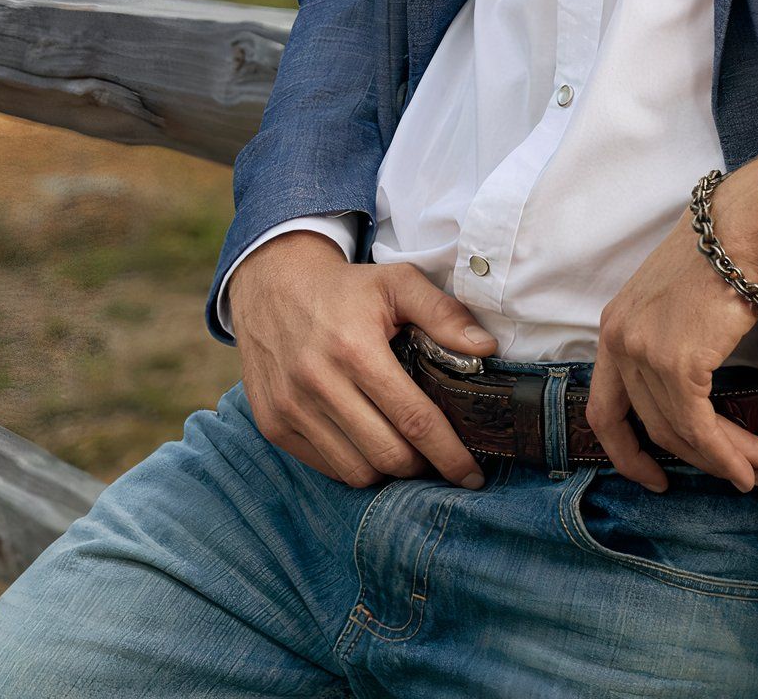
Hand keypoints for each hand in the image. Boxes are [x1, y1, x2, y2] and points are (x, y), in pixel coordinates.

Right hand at [226, 231, 494, 489]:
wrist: (271, 284)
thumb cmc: (344, 288)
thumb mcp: (397, 282)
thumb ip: (443, 313)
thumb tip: (486, 348)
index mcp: (354, 349)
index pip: (414, 420)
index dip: (449, 454)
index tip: (472, 475)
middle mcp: (317, 382)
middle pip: (388, 455)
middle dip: (422, 466)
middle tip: (437, 457)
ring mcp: (290, 407)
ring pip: (356, 472)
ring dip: (388, 469)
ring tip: (402, 449)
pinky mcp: (272, 423)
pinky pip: (326, 467)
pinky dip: (353, 464)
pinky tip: (366, 442)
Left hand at [585, 153, 757, 493]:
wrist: (745, 225)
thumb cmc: (726, 253)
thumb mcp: (678, 303)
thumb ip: (671, 345)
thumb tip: (696, 400)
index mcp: (614, 326)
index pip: (604, 408)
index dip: (626, 452)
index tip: (654, 476)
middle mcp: (619, 341)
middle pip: (653, 425)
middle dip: (701, 459)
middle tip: (742, 476)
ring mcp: (644, 352)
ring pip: (681, 432)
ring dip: (729, 459)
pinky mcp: (677, 363)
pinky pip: (700, 427)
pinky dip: (728, 454)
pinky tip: (755, 466)